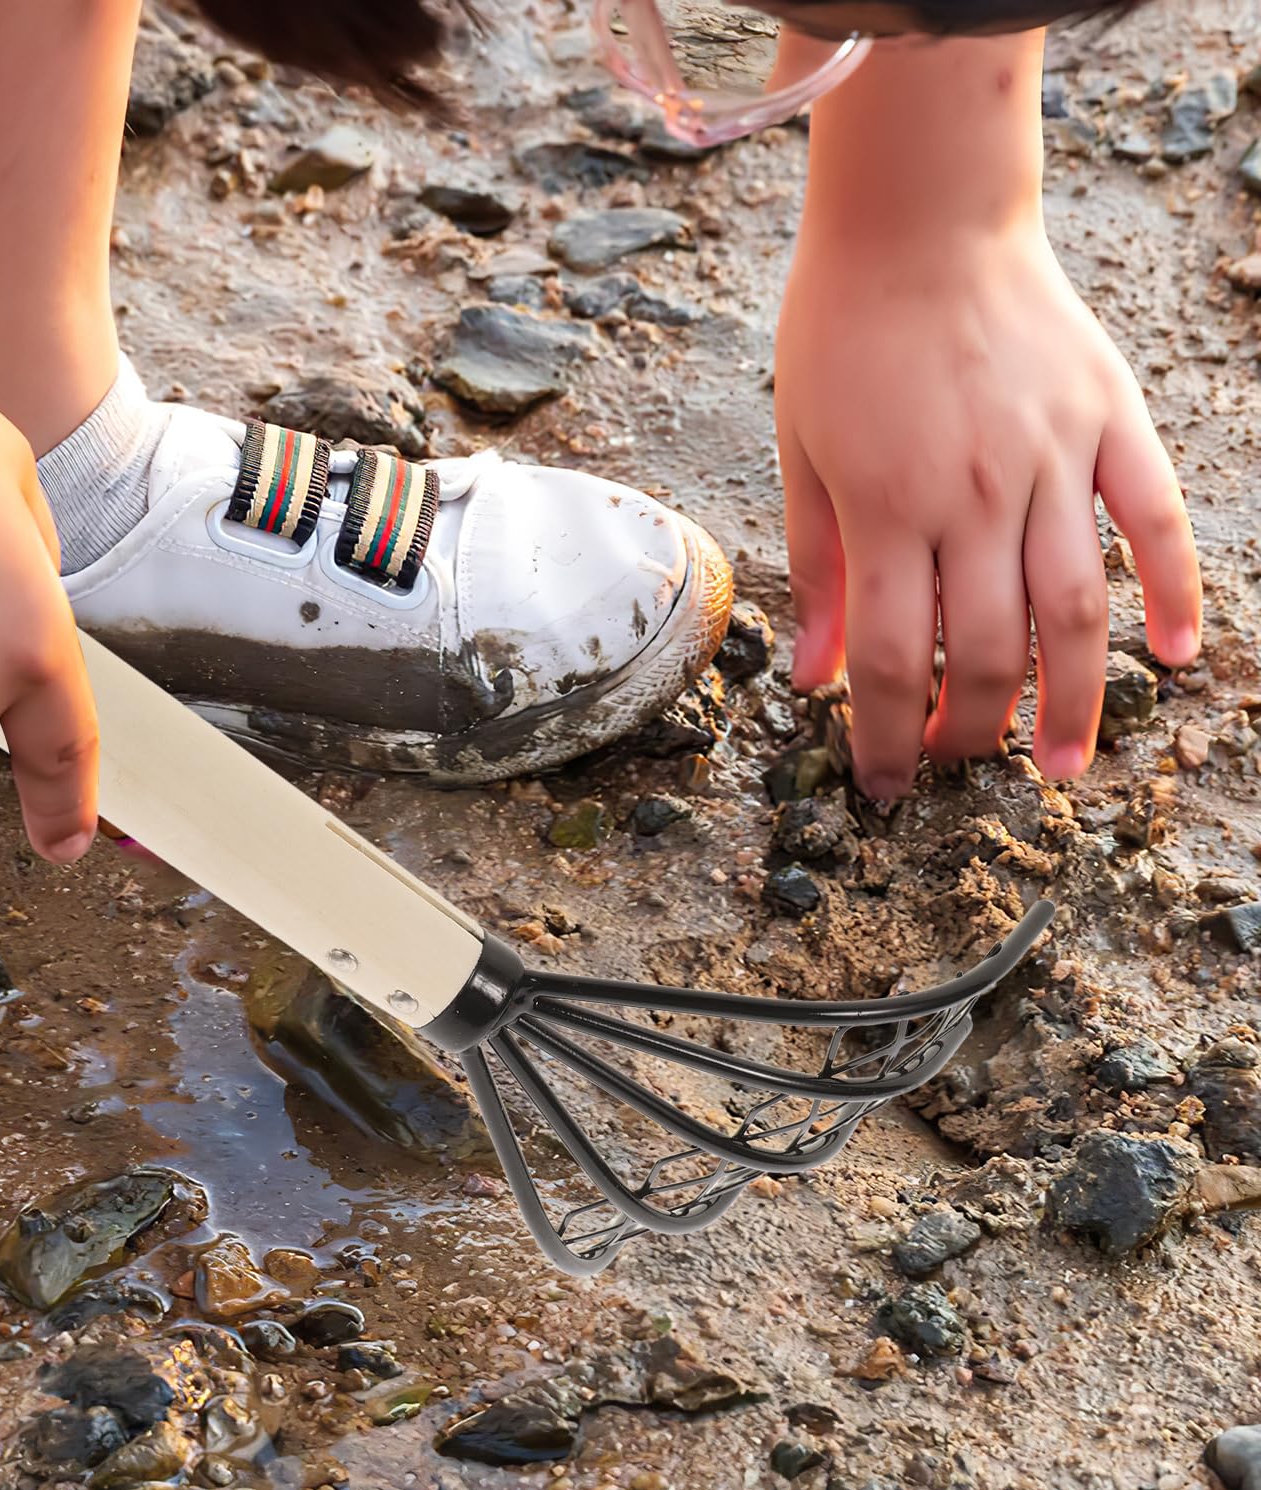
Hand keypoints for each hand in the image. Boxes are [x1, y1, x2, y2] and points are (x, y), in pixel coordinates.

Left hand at [774, 36, 1201, 798]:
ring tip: (1061, 764)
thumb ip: (816, 571)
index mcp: (888, 509)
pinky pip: (1157, 517)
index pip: (892, 662)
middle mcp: (976, 495)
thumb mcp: (800, 455)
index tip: (884, 789)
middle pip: (985, 651)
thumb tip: (815, 679)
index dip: (887, 740)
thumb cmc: (840, 336)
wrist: (918, 216)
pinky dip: (1174, 589)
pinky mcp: (1109, 419)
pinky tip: (1173, 655)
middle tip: (956, 760)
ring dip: (1071, 700)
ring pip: (1074, 609)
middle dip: (968, 728)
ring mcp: (1053, 457)